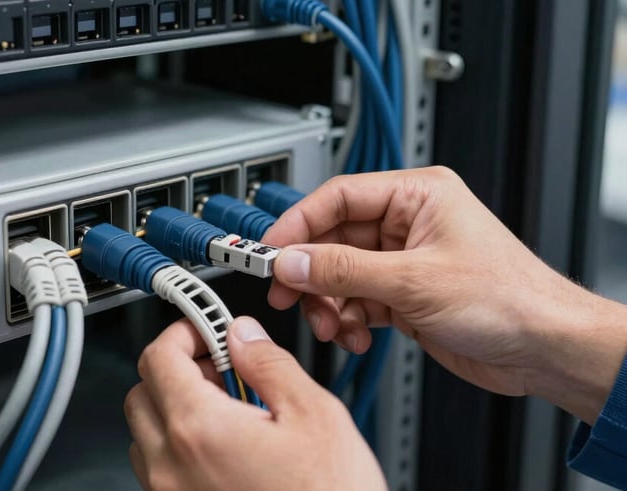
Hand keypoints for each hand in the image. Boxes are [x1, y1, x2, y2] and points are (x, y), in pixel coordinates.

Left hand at [125, 316, 386, 490]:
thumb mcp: (314, 415)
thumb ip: (268, 364)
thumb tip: (243, 336)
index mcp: (200, 429)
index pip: (159, 357)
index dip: (184, 331)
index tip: (207, 329)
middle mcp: (172, 466)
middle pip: (142, 391)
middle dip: (177, 367)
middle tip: (220, 365)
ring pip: (145, 432)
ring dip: (174, 407)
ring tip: (226, 408)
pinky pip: (158, 469)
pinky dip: (179, 444)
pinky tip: (224, 445)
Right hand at [263, 166, 626, 423]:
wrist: (543, 348)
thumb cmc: (508, 298)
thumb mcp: (412, 280)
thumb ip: (343, 270)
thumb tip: (292, 261)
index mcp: (416, 195)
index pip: (339, 197)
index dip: (299, 224)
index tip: (270, 250)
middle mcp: (407, 223)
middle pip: (334, 239)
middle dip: (311, 272)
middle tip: (287, 294)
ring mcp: (403, 261)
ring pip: (340, 274)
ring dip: (329, 303)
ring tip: (332, 325)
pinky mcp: (403, 294)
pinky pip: (356, 301)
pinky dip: (348, 320)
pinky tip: (357, 335)